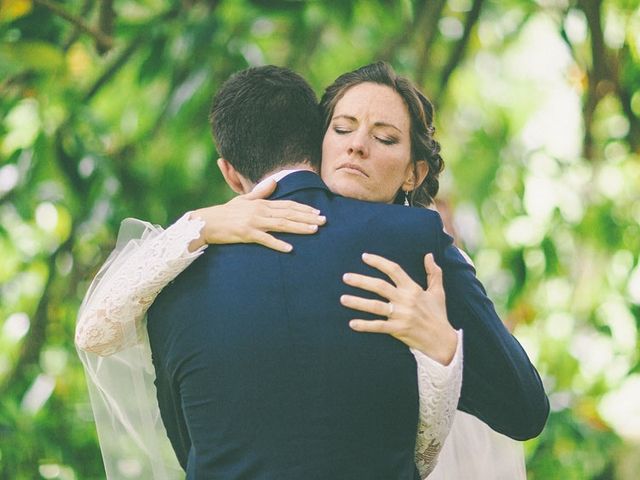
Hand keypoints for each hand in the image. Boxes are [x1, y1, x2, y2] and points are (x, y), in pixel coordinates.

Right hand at [188, 179, 325, 251]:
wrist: (206, 222)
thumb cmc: (226, 213)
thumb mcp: (243, 200)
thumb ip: (260, 192)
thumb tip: (274, 182)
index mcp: (261, 203)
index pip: (287, 205)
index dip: (304, 208)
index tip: (318, 212)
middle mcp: (260, 211)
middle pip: (288, 213)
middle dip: (307, 217)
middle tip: (324, 221)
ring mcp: (253, 222)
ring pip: (281, 224)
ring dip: (299, 228)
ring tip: (314, 231)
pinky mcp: (246, 234)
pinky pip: (265, 239)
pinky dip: (278, 244)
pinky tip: (290, 248)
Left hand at [340, 253, 457, 364]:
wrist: (443, 341)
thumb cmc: (438, 314)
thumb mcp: (438, 292)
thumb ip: (434, 272)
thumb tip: (429, 255)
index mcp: (413, 289)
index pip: (394, 270)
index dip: (379, 262)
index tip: (364, 257)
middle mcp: (406, 300)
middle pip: (380, 287)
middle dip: (361, 281)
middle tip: (345, 277)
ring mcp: (401, 315)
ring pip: (375, 306)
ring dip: (358, 302)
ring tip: (342, 299)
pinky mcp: (398, 330)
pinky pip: (378, 326)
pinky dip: (365, 325)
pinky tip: (352, 323)